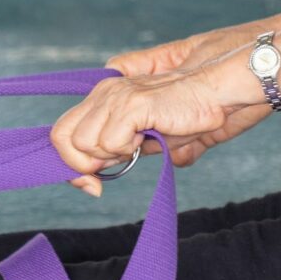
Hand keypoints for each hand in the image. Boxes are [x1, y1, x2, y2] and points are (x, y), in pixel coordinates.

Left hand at [52, 70, 236, 195]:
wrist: (219, 93)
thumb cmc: (189, 115)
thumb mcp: (147, 139)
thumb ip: (120, 151)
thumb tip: (98, 175)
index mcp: (103, 98)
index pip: (62, 133)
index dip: (69, 165)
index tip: (89, 186)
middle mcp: (103, 92)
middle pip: (61, 138)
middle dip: (81, 167)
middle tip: (105, 177)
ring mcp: (114, 95)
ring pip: (83, 143)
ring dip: (111, 155)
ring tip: (140, 143)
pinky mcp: (131, 103)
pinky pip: (109, 142)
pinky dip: (128, 149)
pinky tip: (150, 135)